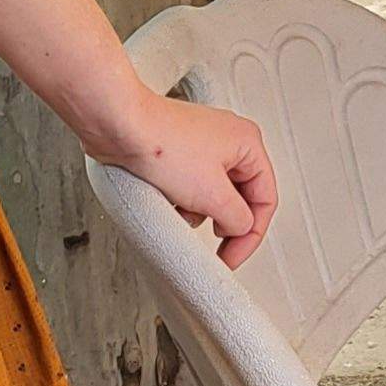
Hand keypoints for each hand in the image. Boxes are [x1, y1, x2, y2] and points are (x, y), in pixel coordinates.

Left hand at [94, 91, 281, 269]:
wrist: (119, 127)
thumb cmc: (162, 145)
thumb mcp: (212, 194)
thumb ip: (237, 218)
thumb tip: (241, 227)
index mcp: (248, 143)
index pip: (266, 199)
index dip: (253, 235)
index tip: (233, 258)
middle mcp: (229, 140)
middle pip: (241, 197)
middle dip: (226, 223)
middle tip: (217, 250)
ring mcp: (203, 145)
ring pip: (215, 194)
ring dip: (201, 212)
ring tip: (183, 212)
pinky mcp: (178, 152)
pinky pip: (192, 187)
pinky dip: (183, 201)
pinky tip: (169, 202)